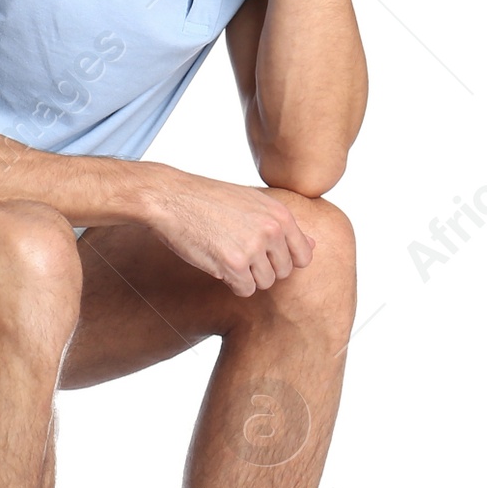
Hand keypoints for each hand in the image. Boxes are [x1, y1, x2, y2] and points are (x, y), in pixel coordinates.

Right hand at [145, 169, 315, 295]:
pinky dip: (231, 282)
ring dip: (246, 276)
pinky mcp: (233, 264)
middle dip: (262, 269)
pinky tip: (217, 262)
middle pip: (283, 272)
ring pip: (264, 283)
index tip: (264, 255)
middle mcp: (272, 230)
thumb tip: (314, 245)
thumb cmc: (209, 199)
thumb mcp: (253, 202)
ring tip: (226, 254)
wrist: (172, 198)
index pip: (303, 255)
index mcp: (280, 214)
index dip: (284, 260)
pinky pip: (245, 289)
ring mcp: (253, 247)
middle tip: (238, 252)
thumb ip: (283, 226)